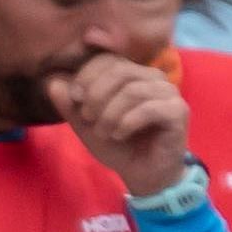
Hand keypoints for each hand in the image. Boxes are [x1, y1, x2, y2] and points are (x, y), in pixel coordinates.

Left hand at [53, 50, 193, 200]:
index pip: (108, 59)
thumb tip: (53, 82)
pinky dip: (127, 122)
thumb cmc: (116, 144)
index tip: (75, 99)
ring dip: (110, 114)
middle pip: (120, 71)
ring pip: (133, 90)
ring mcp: (169, 93)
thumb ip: (70, 105)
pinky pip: (149, 108)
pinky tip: (119, 135)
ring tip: (104, 132)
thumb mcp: (85, 125)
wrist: (142, 172)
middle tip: (88, 118)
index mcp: (132, 74)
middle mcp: (153, 78)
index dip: (87, 76)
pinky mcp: (178, 111)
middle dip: (96, 95)